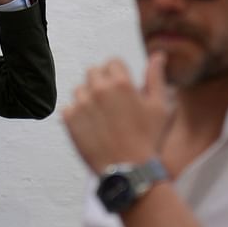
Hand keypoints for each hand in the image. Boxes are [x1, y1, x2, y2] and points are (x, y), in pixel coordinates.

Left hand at [62, 52, 173, 172]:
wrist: (129, 171)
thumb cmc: (148, 140)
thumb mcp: (159, 107)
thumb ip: (155, 77)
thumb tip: (157, 55)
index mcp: (121, 82)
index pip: (112, 62)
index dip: (118, 74)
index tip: (121, 89)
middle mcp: (99, 89)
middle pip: (93, 72)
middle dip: (101, 83)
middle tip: (111, 104)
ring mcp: (81, 103)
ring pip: (79, 90)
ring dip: (88, 98)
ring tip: (101, 118)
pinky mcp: (69, 119)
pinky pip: (68, 108)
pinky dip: (76, 116)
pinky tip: (91, 128)